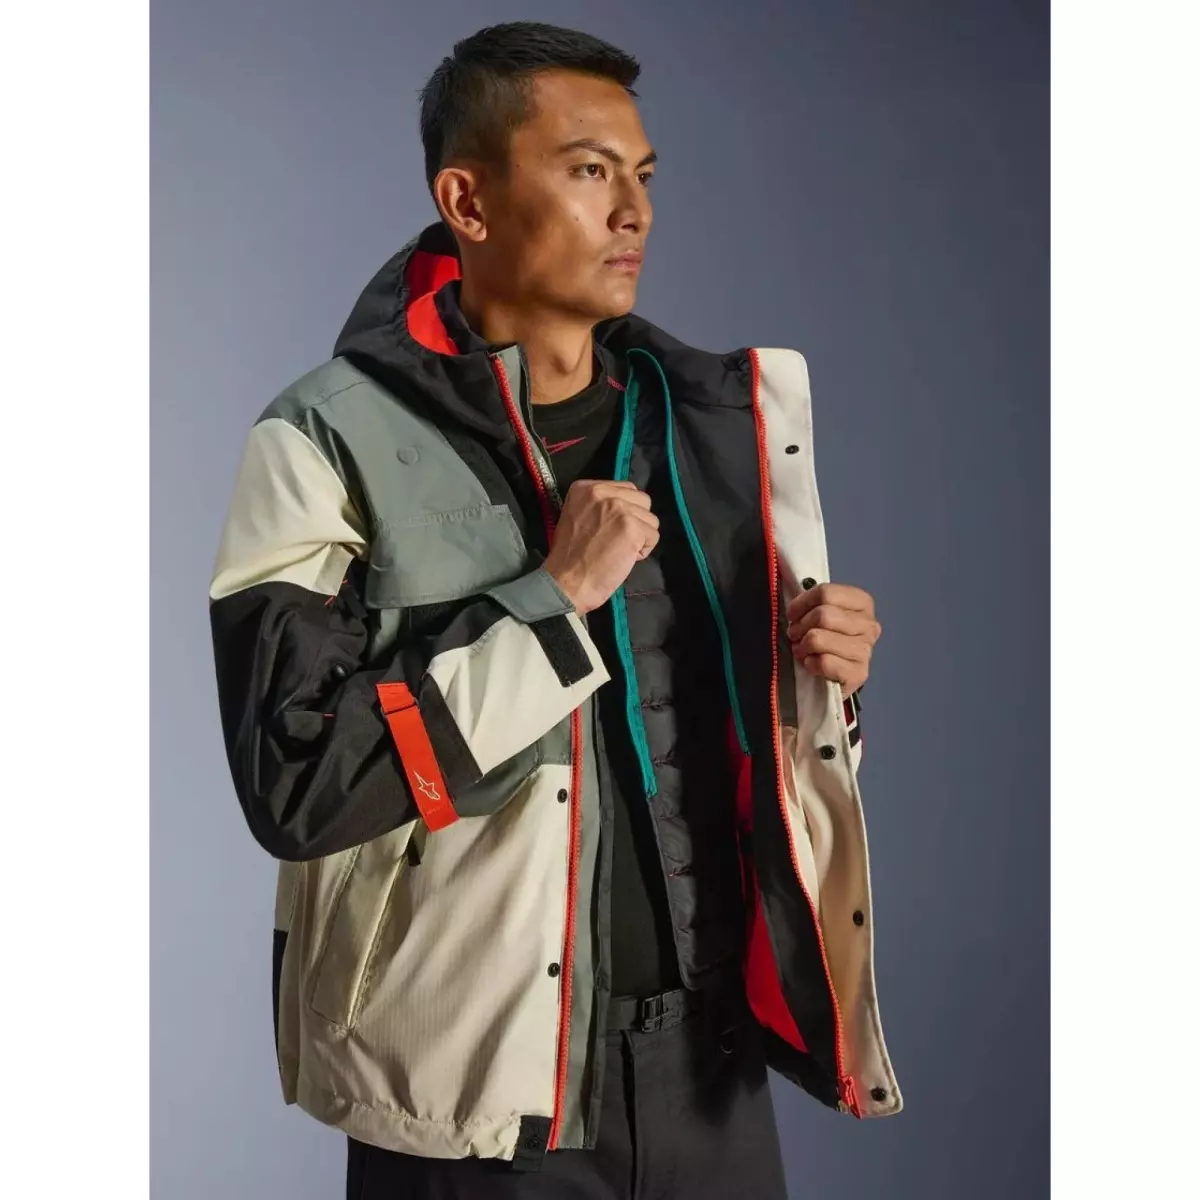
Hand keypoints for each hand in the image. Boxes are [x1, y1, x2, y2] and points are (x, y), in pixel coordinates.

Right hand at [543, 480, 659, 614]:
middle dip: (637, 522)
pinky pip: (653, 537)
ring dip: (640, 538)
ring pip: (651, 520)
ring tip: (618, 550)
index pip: (626, 489)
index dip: (625, 512)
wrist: (565, 581)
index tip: (610, 529)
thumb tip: (626, 508)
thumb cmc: (569, 557)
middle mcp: (603, 492)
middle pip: (643, 501)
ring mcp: (619, 509)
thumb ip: (599, 506)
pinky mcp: (632, 528)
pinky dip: (643, 551)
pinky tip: (623, 558)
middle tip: (617, 540)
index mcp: (586, 487)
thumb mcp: (577, 516)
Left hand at [785, 582, 880, 698]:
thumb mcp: (822, 613)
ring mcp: (865, 650)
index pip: (825, 592)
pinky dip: (810, 663)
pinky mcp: (858, 674)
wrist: (836, 677)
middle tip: (794, 635)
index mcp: (862, 603)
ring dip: (802, 646)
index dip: (801, 603)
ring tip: (801, 649)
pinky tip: (812, 663)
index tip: (792, 614)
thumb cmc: (827, 639)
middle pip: (822, 615)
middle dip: (800, 626)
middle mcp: (868, 625)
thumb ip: (812, 602)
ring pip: (818, 639)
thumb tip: (790, 594)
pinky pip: (823, 662)